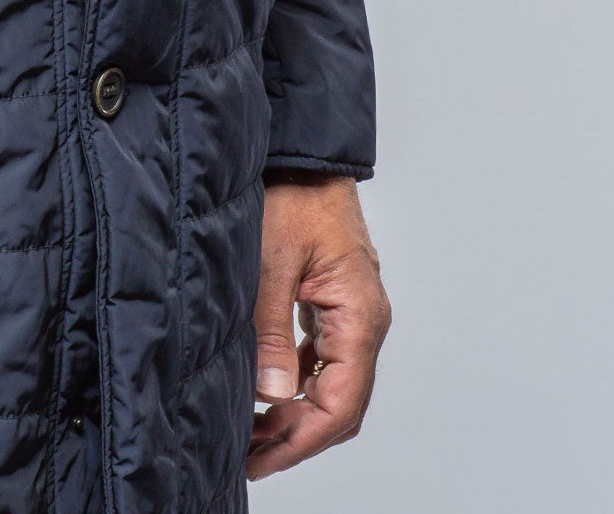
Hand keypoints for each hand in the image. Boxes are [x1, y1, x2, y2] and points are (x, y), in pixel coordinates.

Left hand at [248, 177, 391, 480]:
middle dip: (297, 436)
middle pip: (341, 403)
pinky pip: (323, 357)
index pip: (341, 403)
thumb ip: (271, 329)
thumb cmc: (294, 194)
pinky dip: (297, 380)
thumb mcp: (272, 261)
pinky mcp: (335, 301)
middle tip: (249, 456)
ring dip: (295, 411)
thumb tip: (272, 393)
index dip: (302, 440)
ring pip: (332, 384)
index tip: (262, 459)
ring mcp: (352, 311)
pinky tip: (266, 388)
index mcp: (359, 315)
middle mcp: (364, 319)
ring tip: (251, 431)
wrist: (306, 154)